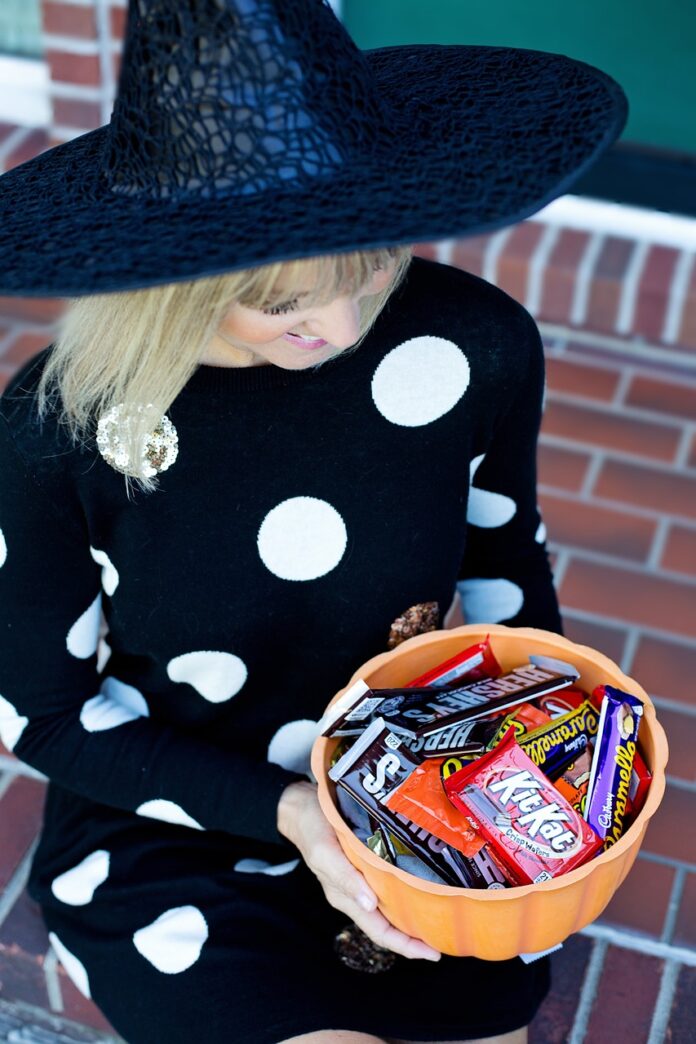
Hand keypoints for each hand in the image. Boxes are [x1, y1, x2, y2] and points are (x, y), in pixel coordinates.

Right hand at [277, 780, 440, 961]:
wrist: (302, 806)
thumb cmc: (312, 828)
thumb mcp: (325, 852)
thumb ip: (345, 878)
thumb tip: (369, 904)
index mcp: (346, 898)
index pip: (379, 932)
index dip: (405, 946)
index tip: (432, 954)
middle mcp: (357, 893)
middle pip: (389, 925)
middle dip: (416, 937)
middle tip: (447, 938)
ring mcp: (362, 879)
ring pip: (391, 906)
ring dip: (414, 915)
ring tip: (442, 916)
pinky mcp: (366, 863)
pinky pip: (390, 884)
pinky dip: (407, 889)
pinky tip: (424, 884)